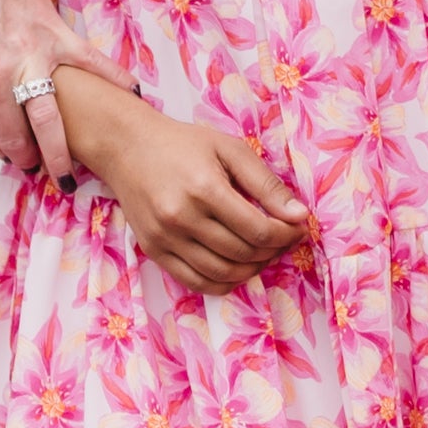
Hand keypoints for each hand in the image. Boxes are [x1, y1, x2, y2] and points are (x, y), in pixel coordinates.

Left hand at [0, 0, 123, 178]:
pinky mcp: (56, 35)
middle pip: (17, 136)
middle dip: (27, 157)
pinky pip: (91, 65)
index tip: (8, 155)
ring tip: (67, 170)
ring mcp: (31, 58)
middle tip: (36, 164)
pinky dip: (114, 81)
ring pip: (50, 119)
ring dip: (60, 151)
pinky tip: (132, 96)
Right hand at [69, 77, 314, 293]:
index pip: (258, 229)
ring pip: (222, 273)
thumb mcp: (230, 150)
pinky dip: (223, 282)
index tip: (298, 227)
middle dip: (273, 250)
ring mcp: (165, 238)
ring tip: (264, 253)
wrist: (128, 148)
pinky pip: (196, 282)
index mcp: (205, 188)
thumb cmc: (183, 144)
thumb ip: (266, 184)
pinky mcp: (154, 250)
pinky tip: (238, 268)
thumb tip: (300, 215)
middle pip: (242, 253)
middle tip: (285, 239)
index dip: (285, 234)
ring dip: (252, 269)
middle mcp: (182, 218)